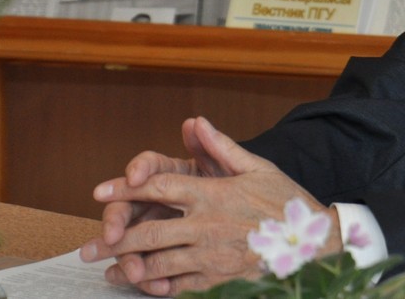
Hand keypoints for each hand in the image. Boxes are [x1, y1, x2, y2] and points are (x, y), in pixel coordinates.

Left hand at [79, 116, 339, 296]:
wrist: (315, 245)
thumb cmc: (286, 203)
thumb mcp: (258, 167)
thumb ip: (221, 146)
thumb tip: (196, 122)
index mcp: (213, 193)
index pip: (159, 187)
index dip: (126, 188)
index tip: (100, 192)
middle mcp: (207, 225)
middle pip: (148, 232)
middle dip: (114, 239)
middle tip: (89, 247)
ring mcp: (211, 256)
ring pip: (158, 263)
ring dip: (128, 267)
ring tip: (108, 270)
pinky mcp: (218, 281)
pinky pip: (179, 285)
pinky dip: (157, 286)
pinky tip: (144, 285)